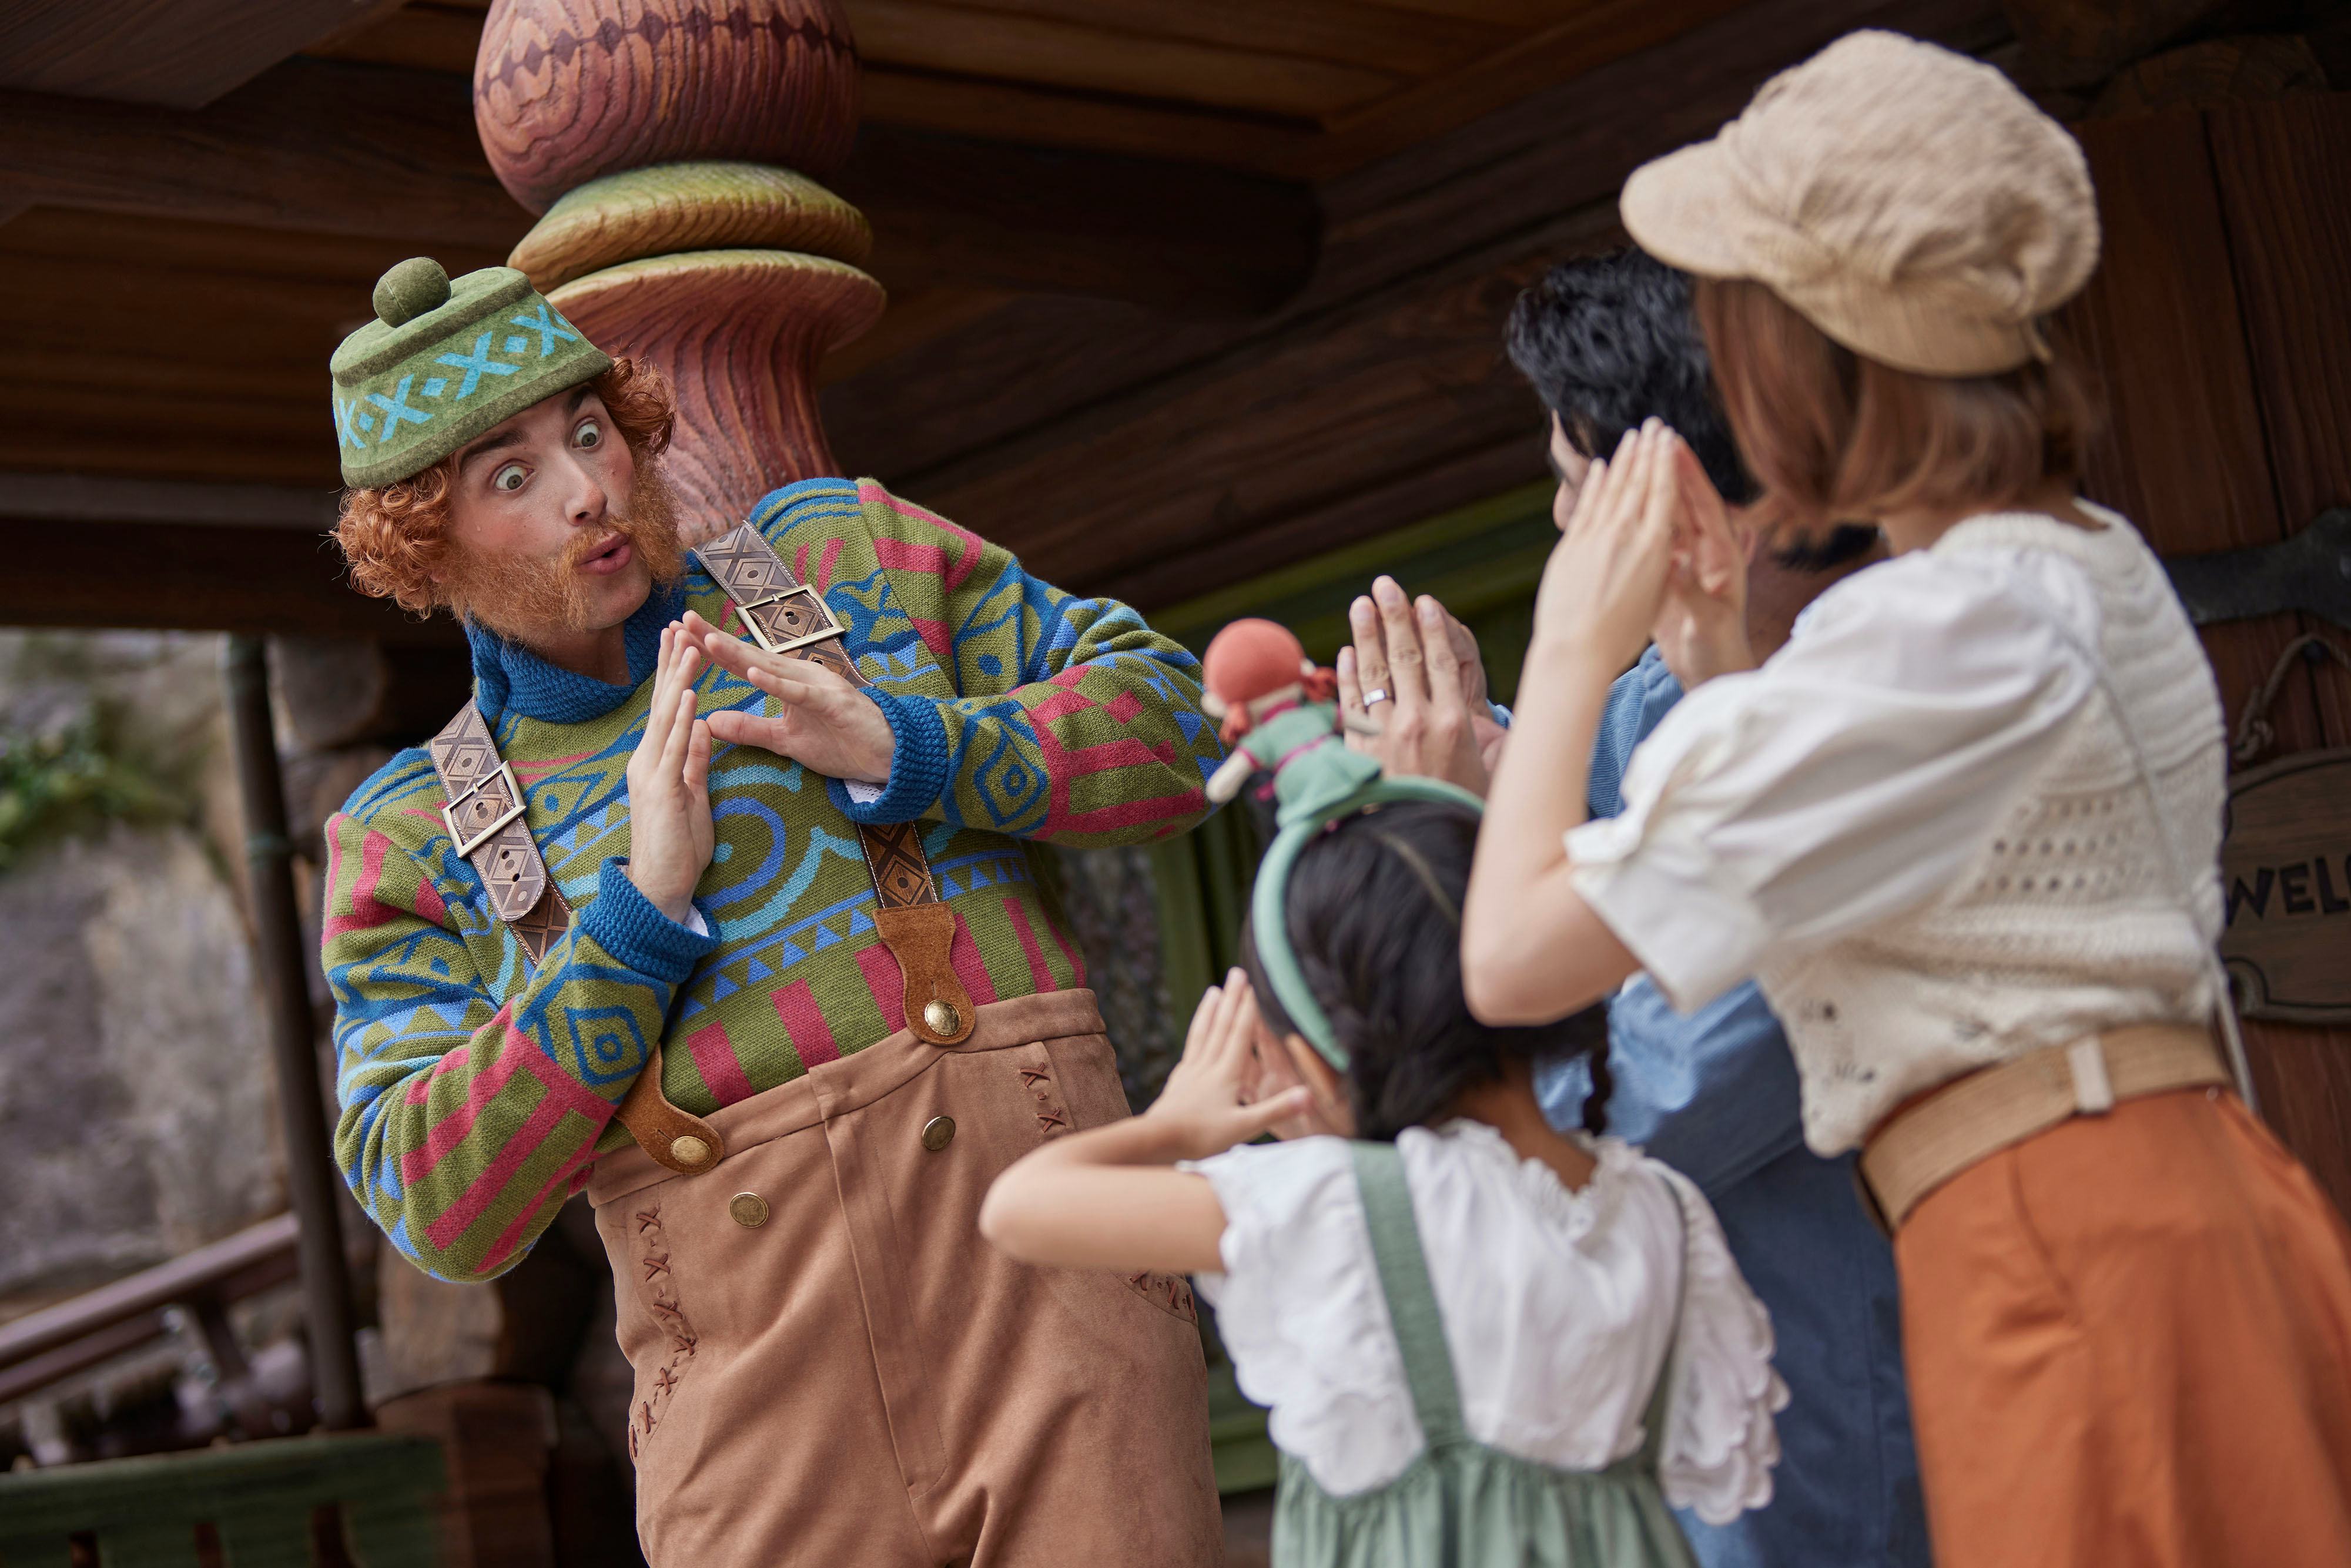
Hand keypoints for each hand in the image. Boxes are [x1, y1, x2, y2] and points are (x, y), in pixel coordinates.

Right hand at [625, 624, 714, 923]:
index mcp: (655, 761)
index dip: (674, 674)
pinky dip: (683, 720)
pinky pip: (674, 748)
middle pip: (662, 703)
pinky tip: (691, 695)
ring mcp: (651, 773)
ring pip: (667, 718)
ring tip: (690, 647)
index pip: (667, 709)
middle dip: (672, 664)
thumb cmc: (676, 846)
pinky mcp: (661, 790)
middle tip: (680, 625)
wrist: (659, 887)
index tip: (682, 641)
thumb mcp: (692, 794)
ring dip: (679, 680)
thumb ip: (696, 761)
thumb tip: (705, 728)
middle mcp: (646, 760)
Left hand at [679, 610, 895, 783]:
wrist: (887, 756)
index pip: (740, 663)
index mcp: (786, 681)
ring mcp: (817, 686)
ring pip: (772, 668)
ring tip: (708, 640)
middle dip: (715, 639)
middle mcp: (799, 675)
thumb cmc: (840, 742)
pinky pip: (801, 692)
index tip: (677, 637)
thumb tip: (710, 720)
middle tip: (681, 621)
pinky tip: (753, 673)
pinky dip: (777, 683)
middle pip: (750, 655)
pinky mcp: (833, 702)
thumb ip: (749, 729)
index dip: (709, 649)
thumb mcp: (785, 740)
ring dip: (739, 654)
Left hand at [1147, 971, 1311, 1156]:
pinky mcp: (1179, 1081)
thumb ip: (1277, 1110)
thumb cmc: (1201, 1137)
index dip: (1249, 1009)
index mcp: (1227, 1074)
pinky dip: (1195, 1034)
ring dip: (1210, 1011)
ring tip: (1213, 991)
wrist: (1157, 1141)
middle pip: (1221, 1026)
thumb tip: (1309, 1095)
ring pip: (1203, 1034)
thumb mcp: (1244, 1128)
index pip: (1240, 1034)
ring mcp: (1191, 1072)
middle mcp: (1208, 1066)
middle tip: (1236, 972)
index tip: (1255, 984)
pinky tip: (1196, 1032)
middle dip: (1231, 999)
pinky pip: (1190, 1049)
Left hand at [1334, 577, 1489, 795]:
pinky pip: (1350, 704)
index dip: (1431, 627)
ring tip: (1360, 605)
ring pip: (1374, 674)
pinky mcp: (1360, 750)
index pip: (1440, 661)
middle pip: (1404, 657)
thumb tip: (1503, 720)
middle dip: (1394, 617)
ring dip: (1365, 635)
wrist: (1421, 844)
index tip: (1425, 602)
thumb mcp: (1489, 775)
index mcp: (1454, 723)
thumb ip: (1493, 743)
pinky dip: (1346, 676)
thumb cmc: (1461, 811)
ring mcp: (1384, 734)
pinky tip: (1344, 653)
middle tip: (1385, 585)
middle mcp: (1417, 722)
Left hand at [1529, 420, 1682, 673]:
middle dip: (1648, 450)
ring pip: (1613, 489)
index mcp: (1655, 548)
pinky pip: (1586, 506)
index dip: (1667, 463)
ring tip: (1631, 436)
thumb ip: (1661, 562)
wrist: (1575, 651)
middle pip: (1640, 483)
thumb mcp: (1655, 597)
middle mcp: (1626, 536)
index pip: (1664, 494)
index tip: (1670, 439)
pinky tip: (1600, 467)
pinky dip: (1594, 484)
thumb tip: (1662, 538)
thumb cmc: (1621, 636)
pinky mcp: (1570, 545)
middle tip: (1654, 424)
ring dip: (1623, 459)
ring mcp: (1595, 537)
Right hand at [1649, 442, 1755, 688]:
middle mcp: (1705, 551)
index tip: (1674, 446)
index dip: (1690, 476)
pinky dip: (1638, 517)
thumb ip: (1693, 593)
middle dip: (1670, 468)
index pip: (1706, 506)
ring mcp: (1685, 560)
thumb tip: (1677, 565)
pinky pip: (1652, 537)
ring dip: (1651, 486)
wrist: (1711, 672)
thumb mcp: (1706, 623)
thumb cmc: (1718, 650)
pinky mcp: (1666, 574)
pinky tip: (1618, 499)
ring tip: (1633, 457)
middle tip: (1653, 435)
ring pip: (1666, 515)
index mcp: (1722, 556)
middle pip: (1685, 502)